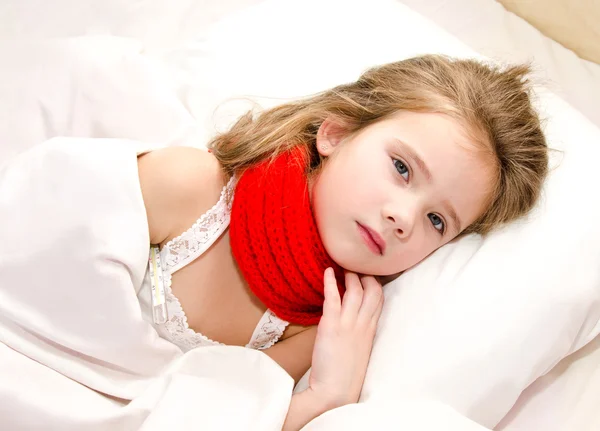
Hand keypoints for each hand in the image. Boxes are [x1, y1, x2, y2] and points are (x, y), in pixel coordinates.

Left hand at [308, 268, 383, 407]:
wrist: (335, 392)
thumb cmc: (345, 374)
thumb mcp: (360, 350)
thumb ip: (360, 332)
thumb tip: (353, 318)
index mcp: (371, 330)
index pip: (379, 299)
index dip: (374, 284)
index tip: (367, 275)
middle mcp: (363, 324)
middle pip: (371, 291)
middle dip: (365, 275)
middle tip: (354, 266)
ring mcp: (348, 324)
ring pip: (354, 291)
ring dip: (349, 275)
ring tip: (342, 265)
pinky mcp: (331, 326)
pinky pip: (333, 298)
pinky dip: (330, 282)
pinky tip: (327, 271)